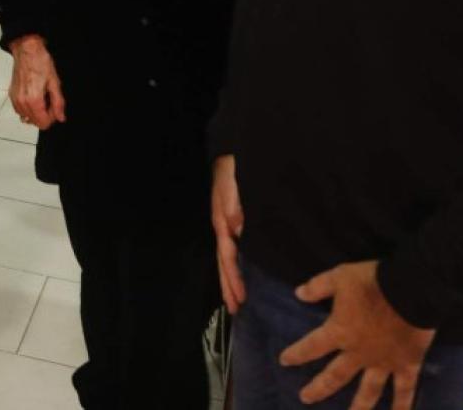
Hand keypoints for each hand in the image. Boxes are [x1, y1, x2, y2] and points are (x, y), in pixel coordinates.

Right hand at [7, 36, 66, 129]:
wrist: (27, 50)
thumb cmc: (40, 62)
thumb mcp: (55, 83)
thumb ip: (58, 103)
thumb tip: (60, 117)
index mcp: (34, 100)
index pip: (43, 123)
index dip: (52, 118)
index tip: (55, 107)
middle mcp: (22, 103)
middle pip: (34, 122)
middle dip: (44, 115)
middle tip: (49, 100)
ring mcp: (15, 99)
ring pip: (26, 118)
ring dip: (35, 112)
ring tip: (41, 97)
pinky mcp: (11, 95)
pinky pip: (19, 110)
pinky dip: (27, 108)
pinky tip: (33, 96)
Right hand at [211, 156, 245, 312]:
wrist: (233, 153)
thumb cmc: (235, 168)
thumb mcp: (234, 182)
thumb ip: (234, 203)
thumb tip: (236, 228)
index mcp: (223, 221)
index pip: (227, 256)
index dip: (233, 278)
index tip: (240, 298)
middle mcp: (223, 226)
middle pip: (224, 262)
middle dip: (229, 286)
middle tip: (236, 309)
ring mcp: (226, 224)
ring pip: (227, 258)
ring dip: (230, 279)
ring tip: (235, 300)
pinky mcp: (231, 221)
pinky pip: (232, 249)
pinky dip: (234, 265)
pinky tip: (239, 273)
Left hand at [281, 261, 435, 409]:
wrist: (411, 291)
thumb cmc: (373, 282)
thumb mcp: (340, 276)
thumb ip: (319, 286)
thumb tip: (298, 293)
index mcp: (341, 332)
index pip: (312, 346)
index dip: (297, 354)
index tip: (284, 361)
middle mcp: (359, 353)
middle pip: (335, 376)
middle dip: (319, 388)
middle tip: (305, 398)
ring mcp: (384, 362)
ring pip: (368, 390)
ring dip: (359, 407)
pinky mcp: (407, 364)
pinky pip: (405, 388)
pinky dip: (403, 404)